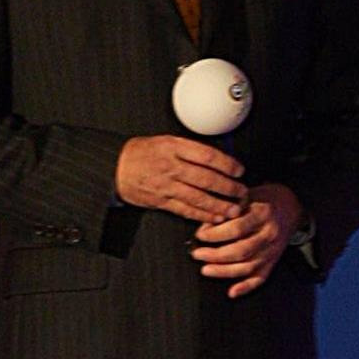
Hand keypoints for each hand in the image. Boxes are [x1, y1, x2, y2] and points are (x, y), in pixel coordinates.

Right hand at [116, 136, 245, 222]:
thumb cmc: (143, 153)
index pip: (207, 155)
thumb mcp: (165, 141)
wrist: (116, 167)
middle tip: (242, 192)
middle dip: (228, 188)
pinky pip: (186, 210)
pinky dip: (202, 215)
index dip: (227, 164)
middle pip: (206, 178)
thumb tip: (219, 159)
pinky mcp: (161, 201)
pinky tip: (215, 218)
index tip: (239, 170)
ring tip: (234, 209)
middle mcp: (171, 166)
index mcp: (173, 147)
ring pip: (198, 197)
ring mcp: (166, 185)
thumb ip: (190, 149)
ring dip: (219, 205)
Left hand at [191, 182, 305, 298]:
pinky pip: (260, 278)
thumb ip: (228, 209)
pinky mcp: (273, 261)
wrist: (289, 206)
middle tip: (197, 254)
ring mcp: (272, 250)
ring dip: (224, 271)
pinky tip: (232, 292)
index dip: (215, 235)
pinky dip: (246, 287)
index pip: (236, 229)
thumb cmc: (263, 199)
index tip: (199, 235)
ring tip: (205, 269)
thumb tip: (205, 225)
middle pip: (241, 251)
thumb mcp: (247, 195)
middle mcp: (269, 234)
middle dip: (215, 255)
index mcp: (262, 214)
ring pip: (248, 267)